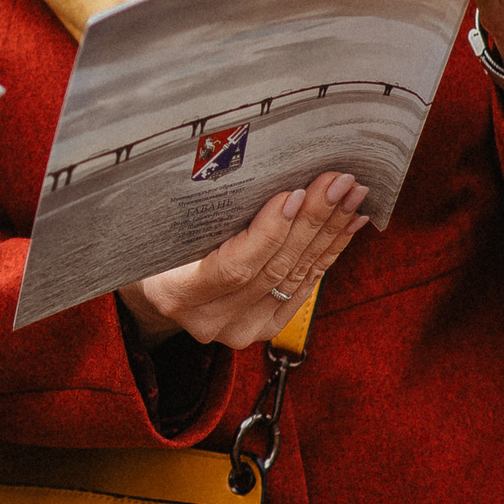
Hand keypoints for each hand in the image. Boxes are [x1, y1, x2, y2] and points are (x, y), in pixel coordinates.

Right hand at [115, 173, 365, 350]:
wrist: (153, 284)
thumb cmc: (152, 242)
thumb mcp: (161, 227)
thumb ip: (201, 216)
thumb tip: (254, 173)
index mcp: (176, 294)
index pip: (233, 267)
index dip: (269, 232)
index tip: (294, 193)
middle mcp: (211, 320)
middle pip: (274, 269)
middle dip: (312, 222)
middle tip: (338, 183)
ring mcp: (242, 329)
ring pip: (296, 277)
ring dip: (329, 233)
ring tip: (351, 196)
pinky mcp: (266, 328)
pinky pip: (304, 287)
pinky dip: (329, 253)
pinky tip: (349, 225)